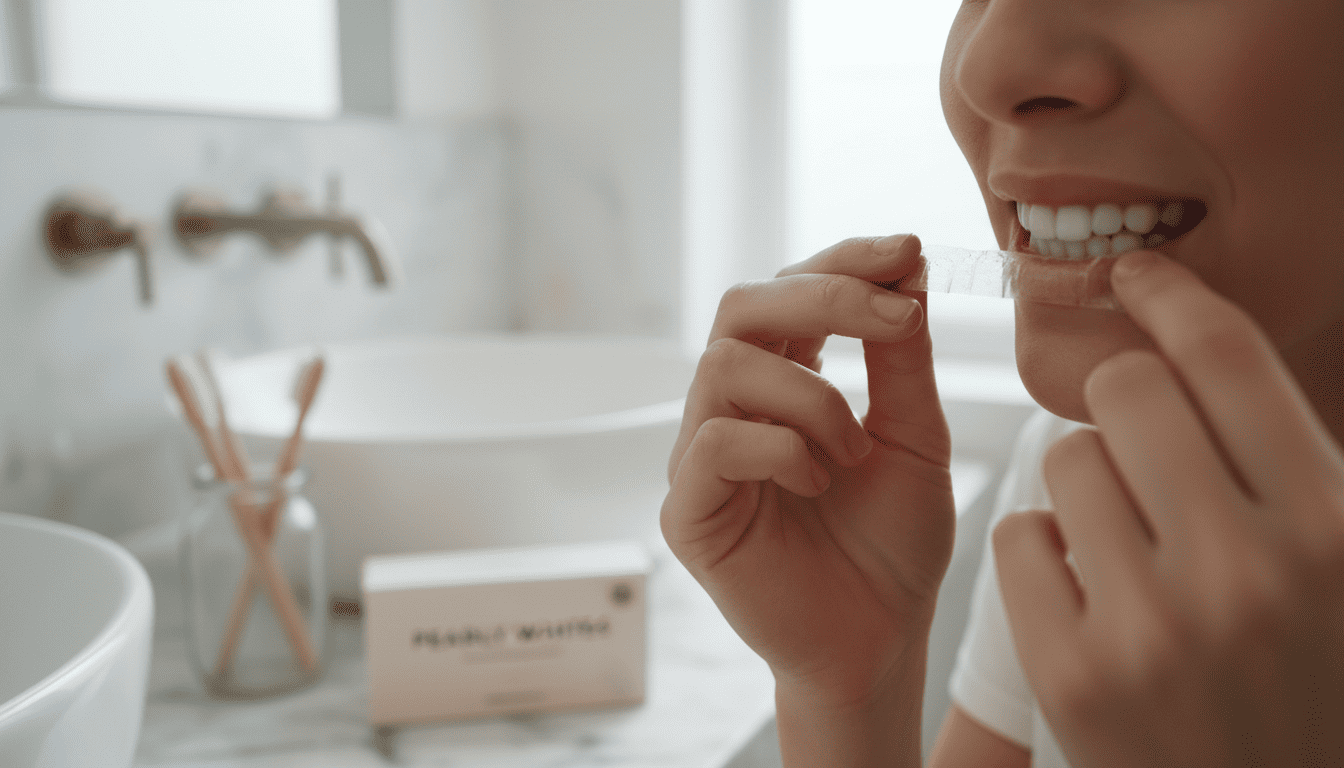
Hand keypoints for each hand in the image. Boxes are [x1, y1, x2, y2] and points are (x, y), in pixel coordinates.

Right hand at [662, 233, 956, 708]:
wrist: (878, 642)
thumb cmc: (893, 545)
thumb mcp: (914, 436)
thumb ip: (901, 358)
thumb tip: (907, 263)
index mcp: (782, 383)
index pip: (789, 291)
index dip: (842, 260)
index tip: (908, 252)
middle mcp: (732, 408)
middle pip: (741, 306)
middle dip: (823, 295)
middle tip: (897, 319)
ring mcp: (702, 457)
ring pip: (726, 365)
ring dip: (812, 397)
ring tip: (855, 453)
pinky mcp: (688, 511)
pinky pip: (714, 440)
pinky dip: (780, 447)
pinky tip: (820, 483)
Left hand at [995, 251, 1343, 766]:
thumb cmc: (1305, 674)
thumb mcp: (1339, 562)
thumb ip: (1292, 459)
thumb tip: (1209, 338)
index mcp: (1331, 528)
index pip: (1227, 360)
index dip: (1174, 295)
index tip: (1138, 275)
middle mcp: (1248, 570)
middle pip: (1128, 390)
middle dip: (1123, 398)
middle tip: (1138, 439)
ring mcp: (1153, 628)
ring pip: (1065, 459)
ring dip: (1087, 481)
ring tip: (1127, 539)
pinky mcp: (1073, 672)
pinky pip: (1019, 536)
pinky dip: (1046, 551)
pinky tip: (1087, 592)